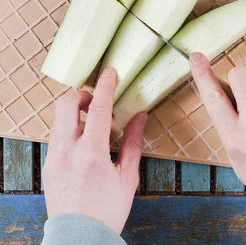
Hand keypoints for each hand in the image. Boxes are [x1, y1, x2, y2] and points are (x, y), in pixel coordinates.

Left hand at [42, 68, 147, 233]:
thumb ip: (134, 142)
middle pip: (65, 105)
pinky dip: (70, 129)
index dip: (106, 86)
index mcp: (92, 153)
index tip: (110, 73)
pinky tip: (85, 142)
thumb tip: (140, 117)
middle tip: (98, 101)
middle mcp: (67, 151)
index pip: (100, 109)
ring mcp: (53, 157)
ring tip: (94, 123)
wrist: (80, 236)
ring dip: (75, 113)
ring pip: (58, 119)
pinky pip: (57, 136)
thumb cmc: (107, 210)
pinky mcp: (48, 165)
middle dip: (82, 95)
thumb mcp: (127, 176)